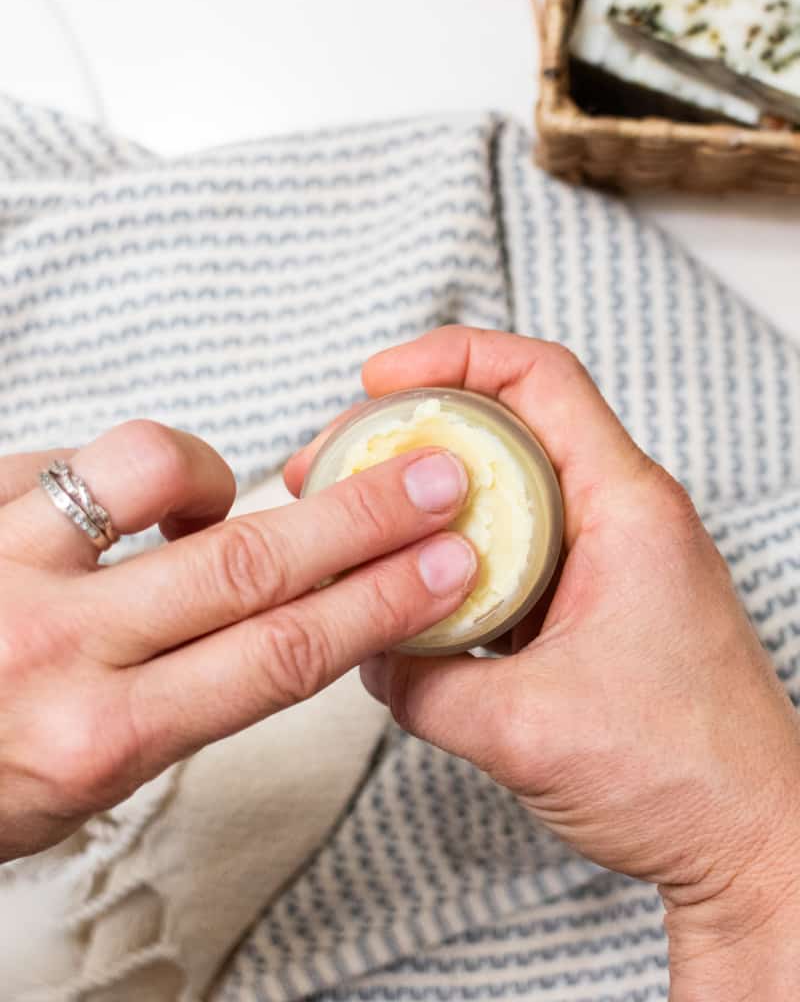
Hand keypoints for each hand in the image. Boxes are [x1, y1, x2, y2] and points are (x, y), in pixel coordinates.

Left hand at [0, 421, 475, 860]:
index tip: (445, 566)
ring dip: (208, 473)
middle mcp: (55, 648)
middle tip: (432, 479)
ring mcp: (1, 564)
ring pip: (146, 472)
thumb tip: (242, 624)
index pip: (279, 658)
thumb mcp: (70, 791)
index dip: (381, 601)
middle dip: (362, 517)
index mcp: (97, 740)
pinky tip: (101, 512)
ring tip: (215, 494)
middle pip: (250, 562)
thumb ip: (163, 707)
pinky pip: (61, 461)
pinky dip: (106, 481)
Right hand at [288, 327, 799, 999]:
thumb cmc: (684, 777)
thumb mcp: (523, 728)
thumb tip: (366, 651)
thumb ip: (422, 683)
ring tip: (358, 517)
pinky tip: (407, 583)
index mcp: (627, 509)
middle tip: (339, 458)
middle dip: (415, 430)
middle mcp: (623, 517)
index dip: (451, 358)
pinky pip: (514, 549)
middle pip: (509, 426)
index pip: (539, 379)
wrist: (750, 844)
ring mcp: (610, 560)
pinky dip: (456, 552)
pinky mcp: (595, 603)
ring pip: (507, 489)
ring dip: (431, 496)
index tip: (376, 378)